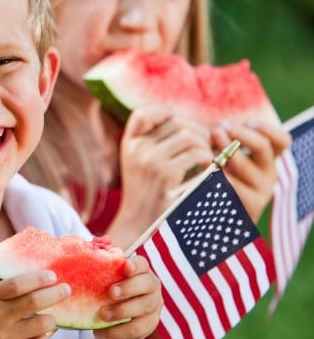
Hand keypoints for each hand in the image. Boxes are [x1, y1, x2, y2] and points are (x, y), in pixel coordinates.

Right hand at [0, 271, 69, 338]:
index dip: (37, 279)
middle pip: (34, 302)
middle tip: (66, 289)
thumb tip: (14, 262)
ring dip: (51, 318)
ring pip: (42, 324)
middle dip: (55, 293)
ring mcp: (5, 338)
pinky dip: (45, 337)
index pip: (16, 284)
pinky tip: (40, 333)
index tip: (52, 275)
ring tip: (51, 315)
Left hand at [94, 255, 161, 338]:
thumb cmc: (109, 291)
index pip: (143, 264)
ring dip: (122, 311)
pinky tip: (100, 332)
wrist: (117, 321)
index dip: (136, 265)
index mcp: (142, 271)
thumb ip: (102, 263)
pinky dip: (118, 332)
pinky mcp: (150, 325)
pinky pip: (137, 329)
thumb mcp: (105, 278)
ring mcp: (154, 306)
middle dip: (129, 288)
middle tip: (110, 293)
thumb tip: (92, 243)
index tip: (125, 267)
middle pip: (147, 285)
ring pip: (143, 308)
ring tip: (102, 315)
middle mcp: (152, 287)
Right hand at [110, 106, 212, 246]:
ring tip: (205, 157)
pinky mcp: (166, 174)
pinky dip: (207, 157)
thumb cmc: (146, 193)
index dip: (164, 114)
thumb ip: (152, 142)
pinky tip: (207, 167)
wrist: (139, 224)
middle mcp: (138, 149)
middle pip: (175, 122)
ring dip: (204, 145)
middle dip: (196, 130)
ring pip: (189, 136)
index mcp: (130, 144)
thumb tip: (186, 123)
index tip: (178, 126)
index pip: (144, 114)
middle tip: (204, 144)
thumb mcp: (138, 163)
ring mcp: (151, 161)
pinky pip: (196, 153)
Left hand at [212, 120, 290, 220]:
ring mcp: (262, 190)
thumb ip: (227, 142)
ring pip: (244, 164)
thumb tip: (216, 126)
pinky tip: (202, 169)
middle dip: (238, 134)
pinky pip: (231, 185)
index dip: (266, 128)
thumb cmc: (218, 181)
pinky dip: (216, 175)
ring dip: (223, 152)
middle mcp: (269, 174)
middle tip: (217, 130)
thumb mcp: (227, 160)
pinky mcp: (249, 206)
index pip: (282, 141)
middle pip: (262, 146)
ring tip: (206, 148)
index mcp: (267, 160)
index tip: (247, 122)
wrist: (217, 220)